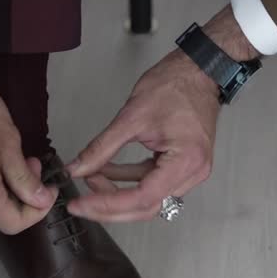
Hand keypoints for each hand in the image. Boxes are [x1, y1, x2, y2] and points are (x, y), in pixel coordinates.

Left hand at [66, 7, 258, 221]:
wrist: (199, 71)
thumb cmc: (174, 86)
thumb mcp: (131, 117)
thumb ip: (101, 148)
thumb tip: (77, 169)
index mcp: (185, 162)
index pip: (143, 198)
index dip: (108, 205)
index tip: (81, 205)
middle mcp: (192, 173)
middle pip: (146, 207)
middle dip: (109, 207)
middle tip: (79, 203)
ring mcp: (189, 171)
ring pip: (147, 197)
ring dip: (116, 191)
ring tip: (90, 176)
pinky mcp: (181, 165)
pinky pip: (151, 182)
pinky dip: (127, 179)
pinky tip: (105, 171)